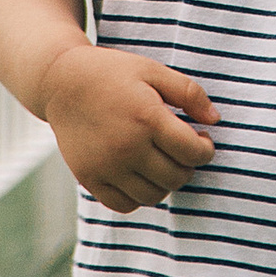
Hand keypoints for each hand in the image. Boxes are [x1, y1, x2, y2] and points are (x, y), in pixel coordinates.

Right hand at [42, 44, 216, 211]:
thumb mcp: (153, 71)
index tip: (201, 139)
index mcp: (147, 118)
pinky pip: (124, 205)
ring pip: (153, 195)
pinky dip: (138, 196)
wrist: (60, 82)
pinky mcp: (89, 178)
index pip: (193, 152)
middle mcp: (127, 147)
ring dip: (165, 182)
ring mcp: (106, 166)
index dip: (206, 149)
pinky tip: (139, 174)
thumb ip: (189, 93)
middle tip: (181, 150)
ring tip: (161, 162)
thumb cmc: (112, 73)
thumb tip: (215, 120)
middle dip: (187, 165)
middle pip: (176, 177)